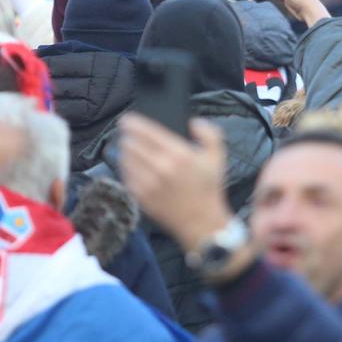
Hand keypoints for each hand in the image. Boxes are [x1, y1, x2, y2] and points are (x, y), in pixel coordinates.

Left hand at [118, 114, 232, 252]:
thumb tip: (194, 122)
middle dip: (127, 136)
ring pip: (125, 159)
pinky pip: (125, 176)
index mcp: (179, 154)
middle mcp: (161, 167)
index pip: (147, 132)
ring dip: (124, 151)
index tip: (127, 119)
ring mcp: (148, 183)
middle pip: (131, 143)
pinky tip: (131, 166)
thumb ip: (209, 134)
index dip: (133, 123)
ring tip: (128, 148)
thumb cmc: (208, 188)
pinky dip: (125, 168)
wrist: (201, 222)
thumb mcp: (217, 157)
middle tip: (127, 134)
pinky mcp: (141, 196)